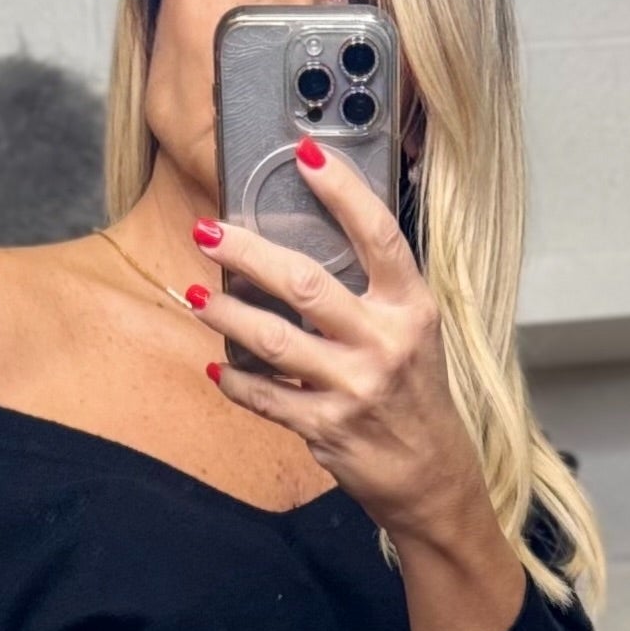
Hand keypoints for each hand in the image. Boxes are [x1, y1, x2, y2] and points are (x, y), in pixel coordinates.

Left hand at [187, 140, 487, 542]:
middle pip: (305, 283)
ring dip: (226, 314)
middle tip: (209, 232)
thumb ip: (373, 291)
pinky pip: (264, 397)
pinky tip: (217, 364)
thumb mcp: (413, 332)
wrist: (431, 476)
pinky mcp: (326, 428)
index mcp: (411, 308)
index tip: (305, 154)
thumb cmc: (415, 394)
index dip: (341, 191)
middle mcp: (385, 343)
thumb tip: (310, 239)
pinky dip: (235, 380)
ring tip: (197, 295)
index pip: (378, 235)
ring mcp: (354, 388)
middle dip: (247, 253)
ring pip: (273, 340)